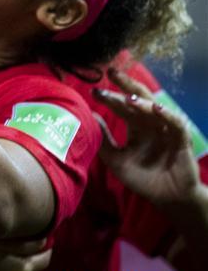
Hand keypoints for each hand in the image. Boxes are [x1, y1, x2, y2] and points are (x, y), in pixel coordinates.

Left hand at [94, 70, 199, 208]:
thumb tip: (88, 116)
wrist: (166, 199)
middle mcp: (150, 124)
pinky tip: (154, 108)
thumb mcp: (115, 159)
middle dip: (125, 84)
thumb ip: (103, 139)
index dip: (109, 97)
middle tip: (111, 72)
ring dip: (141, 101)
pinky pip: (175, 123)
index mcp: (136, 127)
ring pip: (154, 108)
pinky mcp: (181, 139)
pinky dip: (166, 114)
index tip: (93, 91)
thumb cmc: (141, 179)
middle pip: (137, 98)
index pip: (121, 106)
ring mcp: (166, 130)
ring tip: (126, 95)